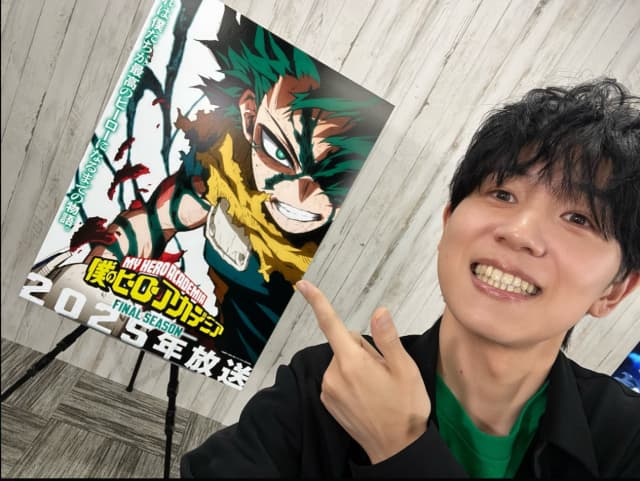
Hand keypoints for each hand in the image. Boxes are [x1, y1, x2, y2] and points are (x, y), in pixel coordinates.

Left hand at [296, 280, 430, 463]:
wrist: (395, 449)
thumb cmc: (405, 408)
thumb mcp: (405, 370)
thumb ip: (387, 338)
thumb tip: (378, 311)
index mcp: (352, 362)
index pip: (330, 324)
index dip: (317, 301)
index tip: (302, 284)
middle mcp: (333, 374)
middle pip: (345, 343)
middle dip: (362, 349)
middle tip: (384, 371)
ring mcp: (328, 389)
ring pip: (342, 361)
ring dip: (357, 366)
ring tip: (377, 386)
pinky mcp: (328, 401)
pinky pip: (338, 377)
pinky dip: (350, 380)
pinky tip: (367, 395)